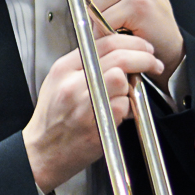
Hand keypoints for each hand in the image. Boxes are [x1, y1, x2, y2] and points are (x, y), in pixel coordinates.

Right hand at [22, 33, 162, 191]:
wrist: (41, 152)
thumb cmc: (51, 120)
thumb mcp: (57, 83)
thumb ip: (82, 65)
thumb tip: (115, 52)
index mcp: (63, 69)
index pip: (104, 42)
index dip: (131, 42)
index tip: (143, 48)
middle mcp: (72, 84)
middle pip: (119, 58)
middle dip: (144, 58)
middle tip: (153, 63)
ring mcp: (83, 104)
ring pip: (122, 80)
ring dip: (130, 87)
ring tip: (125, 95)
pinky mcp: (95, 124)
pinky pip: (122, 107)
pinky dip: (126, 110)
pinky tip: (117, 114)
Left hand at [63, 0, 184, 79]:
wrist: (166, 42)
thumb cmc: (141, 16)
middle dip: (90, 1)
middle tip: (110, 11)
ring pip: (93, 1)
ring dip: (98, 19)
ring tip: (119, 21)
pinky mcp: (139, 2)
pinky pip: (103, 18)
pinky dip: (105, 31)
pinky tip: (123, 29)